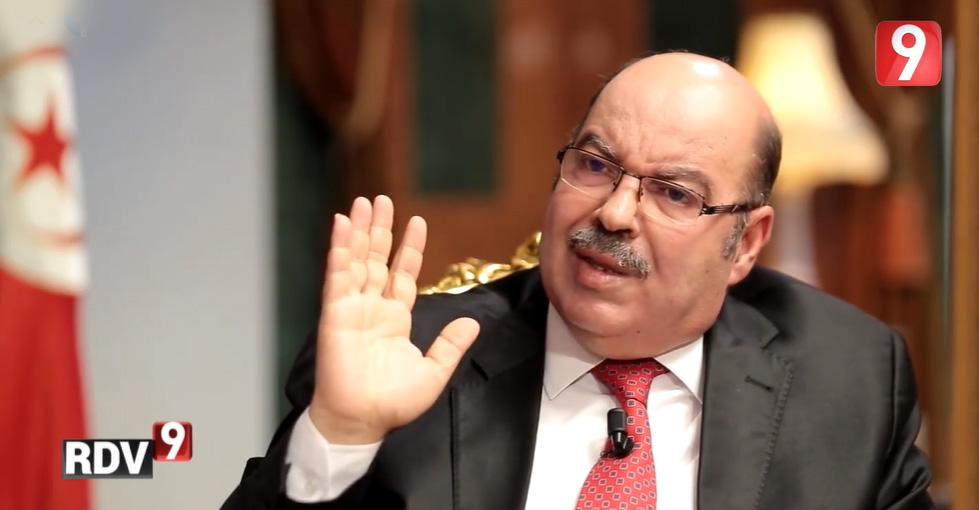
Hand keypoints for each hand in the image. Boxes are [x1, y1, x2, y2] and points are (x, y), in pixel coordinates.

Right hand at [308, 196, 479, 443]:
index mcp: (395, 319)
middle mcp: (373, 308)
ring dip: (358, 232)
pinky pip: (338, 277)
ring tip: (362, 203)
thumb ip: (451, 344)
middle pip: (376, 259)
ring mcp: (352, 308)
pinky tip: (341, 227)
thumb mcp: (434, 371)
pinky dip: (339, 251)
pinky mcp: (335, 313)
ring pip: (356, 261)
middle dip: (379, 230)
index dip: (410, 248)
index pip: (403, 274)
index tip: (417, 221)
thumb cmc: (393, 403)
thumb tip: (472, 322)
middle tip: (380, 199)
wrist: (363, 421)